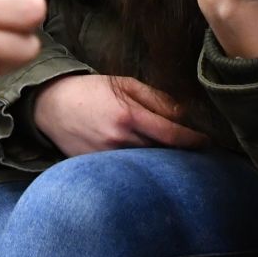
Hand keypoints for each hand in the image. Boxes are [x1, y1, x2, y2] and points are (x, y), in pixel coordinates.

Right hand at [31, 75, 208, 155]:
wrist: (51, 106)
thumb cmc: (90, 91)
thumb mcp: (124, 84)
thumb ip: (155, 98)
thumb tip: (183, 114)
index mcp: (127, 116)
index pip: (170, 135)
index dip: (192, 140)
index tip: (206, 142)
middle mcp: (118, 140)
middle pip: (160, 154)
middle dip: (178, 154)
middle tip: (194, 152)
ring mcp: (105, 158)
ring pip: (144, 165)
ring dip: (159, 163)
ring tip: (171, 159)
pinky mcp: (94, 169)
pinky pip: (123, 172)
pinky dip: (136, 169)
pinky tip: (143, 165)